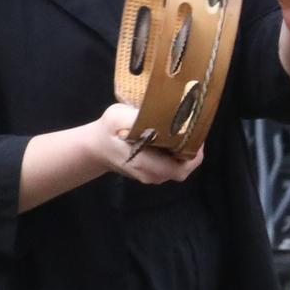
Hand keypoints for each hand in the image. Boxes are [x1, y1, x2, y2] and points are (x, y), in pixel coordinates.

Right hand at [86, 102, 205, 184]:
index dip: (192, 154)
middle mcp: (150, 174)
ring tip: (185, 131)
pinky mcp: (152, 172)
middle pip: (183, 168)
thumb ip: (136, 117)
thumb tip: (161, 114)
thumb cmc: (107, 131)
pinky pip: (171, 165)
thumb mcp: (116, 116)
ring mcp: (152, 176)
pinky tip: (174, 138)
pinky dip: (177, 154)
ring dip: (185, 151)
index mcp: (143, 163)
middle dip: (191, 150)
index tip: (195, 134)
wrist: (95, 147)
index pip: (179, 169)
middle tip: (192, 129)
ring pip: (178, 167)